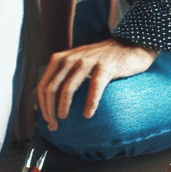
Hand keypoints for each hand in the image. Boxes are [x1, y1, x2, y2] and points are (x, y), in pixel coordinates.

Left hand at [36, 38, 157, 129]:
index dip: (42, 104)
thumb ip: (62, 76)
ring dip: (63, 106)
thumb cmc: (99, 60)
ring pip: (68, 88)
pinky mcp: (105, 67)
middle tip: (54, 125)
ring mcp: (87, 62)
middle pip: (52, 88)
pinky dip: (90, 103)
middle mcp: (70, 59)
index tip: (46, 119)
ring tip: (63, 118)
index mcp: (59, 59)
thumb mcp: (75, 62)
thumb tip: (47, 102)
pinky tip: (87, 114)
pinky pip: (94, 87)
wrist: (128, 46)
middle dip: (49, 109)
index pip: (43, 84)